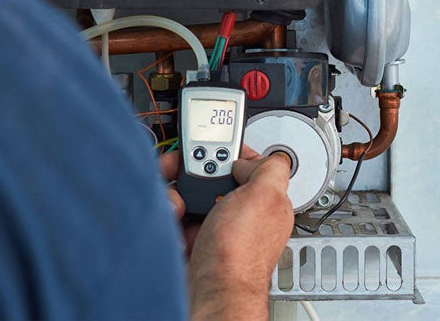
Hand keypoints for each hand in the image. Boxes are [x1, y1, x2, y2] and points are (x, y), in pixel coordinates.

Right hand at [187, 152, 293, 319]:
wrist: (211, 290)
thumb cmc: (240, 252)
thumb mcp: (265, 196)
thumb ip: (269, 167)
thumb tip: (250, 158)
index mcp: (263, 199)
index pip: (244, 163)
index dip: (225, 152)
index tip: (210, 149)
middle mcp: (240, 211)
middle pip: (211, 174)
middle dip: (192, 172)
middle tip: (185, 174)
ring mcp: (215, 225)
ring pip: (189, 191)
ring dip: (176, 193)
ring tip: (178, 205)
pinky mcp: (193, 237)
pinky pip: (175, 213)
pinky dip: (169, 212)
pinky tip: (174, 220)